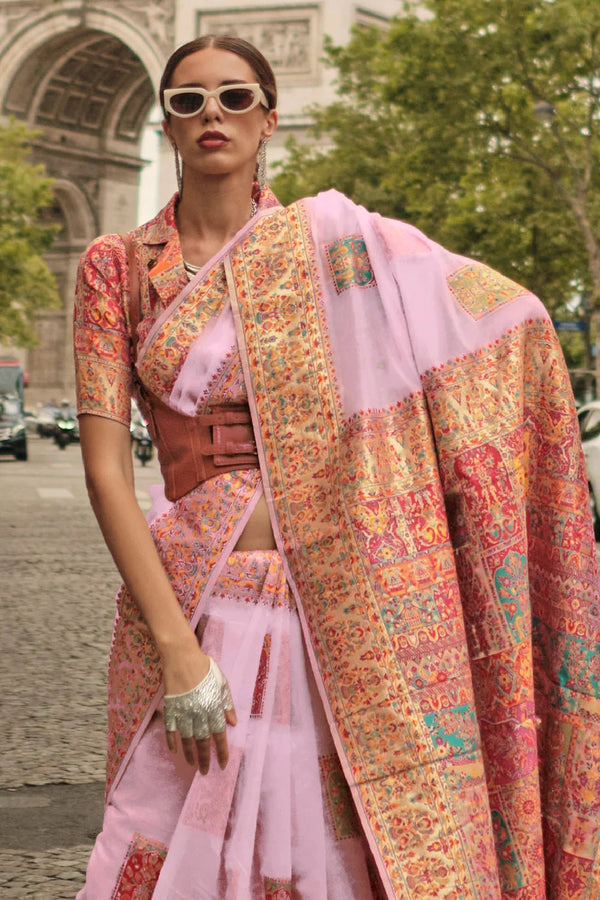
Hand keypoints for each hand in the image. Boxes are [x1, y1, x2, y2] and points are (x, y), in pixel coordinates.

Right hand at [163, 656, 236, 773]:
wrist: (182, 657)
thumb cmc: (205, 667)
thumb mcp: (222, 683)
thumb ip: (227, 704)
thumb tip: (233, 723)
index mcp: (213, 707)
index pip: (219, 735)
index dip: (222, 751)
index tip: (223, 765)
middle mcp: (199, 713)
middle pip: (202, 741)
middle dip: (205, 758)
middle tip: (206, 772)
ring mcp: (183, 712)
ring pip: (186, 739)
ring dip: (190, 754)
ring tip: (192, 765)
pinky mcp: (170, 709)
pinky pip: (170, 730)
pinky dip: (171, 741)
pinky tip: (174, 751)